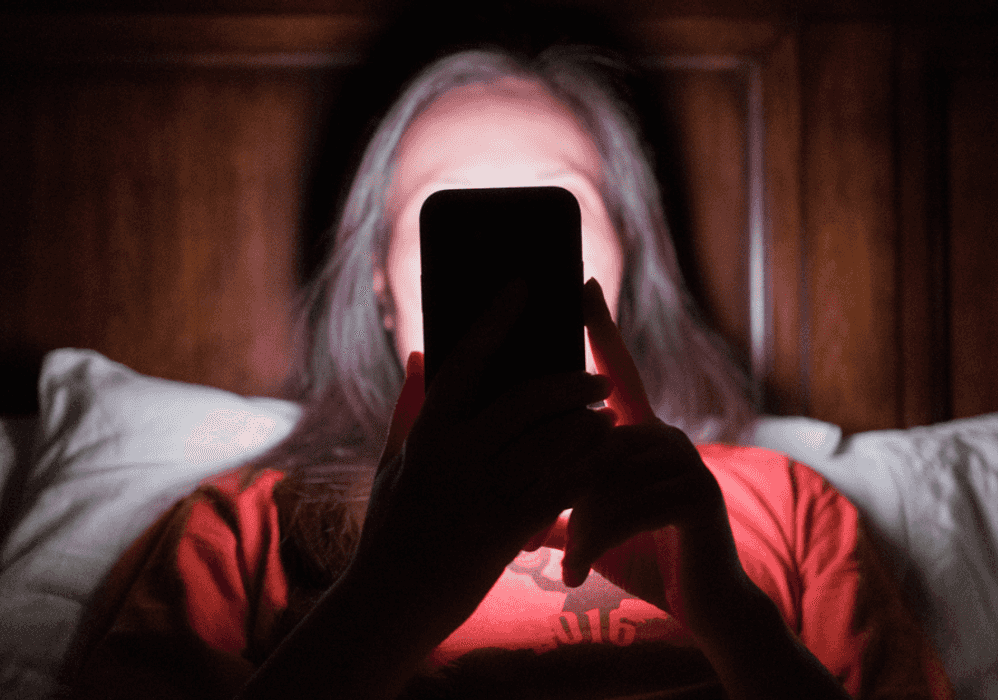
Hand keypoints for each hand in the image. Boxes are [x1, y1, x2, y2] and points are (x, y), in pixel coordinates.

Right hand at [352, 281, 614, 630]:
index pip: (465, 362)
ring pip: (553, 443)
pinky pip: (560, 490)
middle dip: (569, 383)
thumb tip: (421, 353)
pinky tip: (604, 460)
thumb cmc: (389, 531)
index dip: (495, 320)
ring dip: (588, 425)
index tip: (523, 286)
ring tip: (608, 416)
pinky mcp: (506, 532)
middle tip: (597, 380)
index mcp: (426, 435)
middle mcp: (455, 458)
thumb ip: (409, 407)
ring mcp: (482, 495)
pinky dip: (586, 470)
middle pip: (526, 400)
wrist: (390, 605)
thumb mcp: (391, 465)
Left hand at [552, 279, 752, 635]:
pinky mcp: (696, 496)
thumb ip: (559, 496)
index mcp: (640, 434)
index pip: (616, 372)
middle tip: (532, 541)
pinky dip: (595, 543)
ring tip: (567, 567)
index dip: (601, 329)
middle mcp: (666, 436)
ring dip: (577, 528)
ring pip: (603, 477)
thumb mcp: (592, 523)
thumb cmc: (643, 557)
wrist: (705, 607)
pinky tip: (578, 574)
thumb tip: (510, 480)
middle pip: (590, 442)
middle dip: (557, 493)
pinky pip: (626, 506)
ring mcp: (686, 462)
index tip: (582, 282)